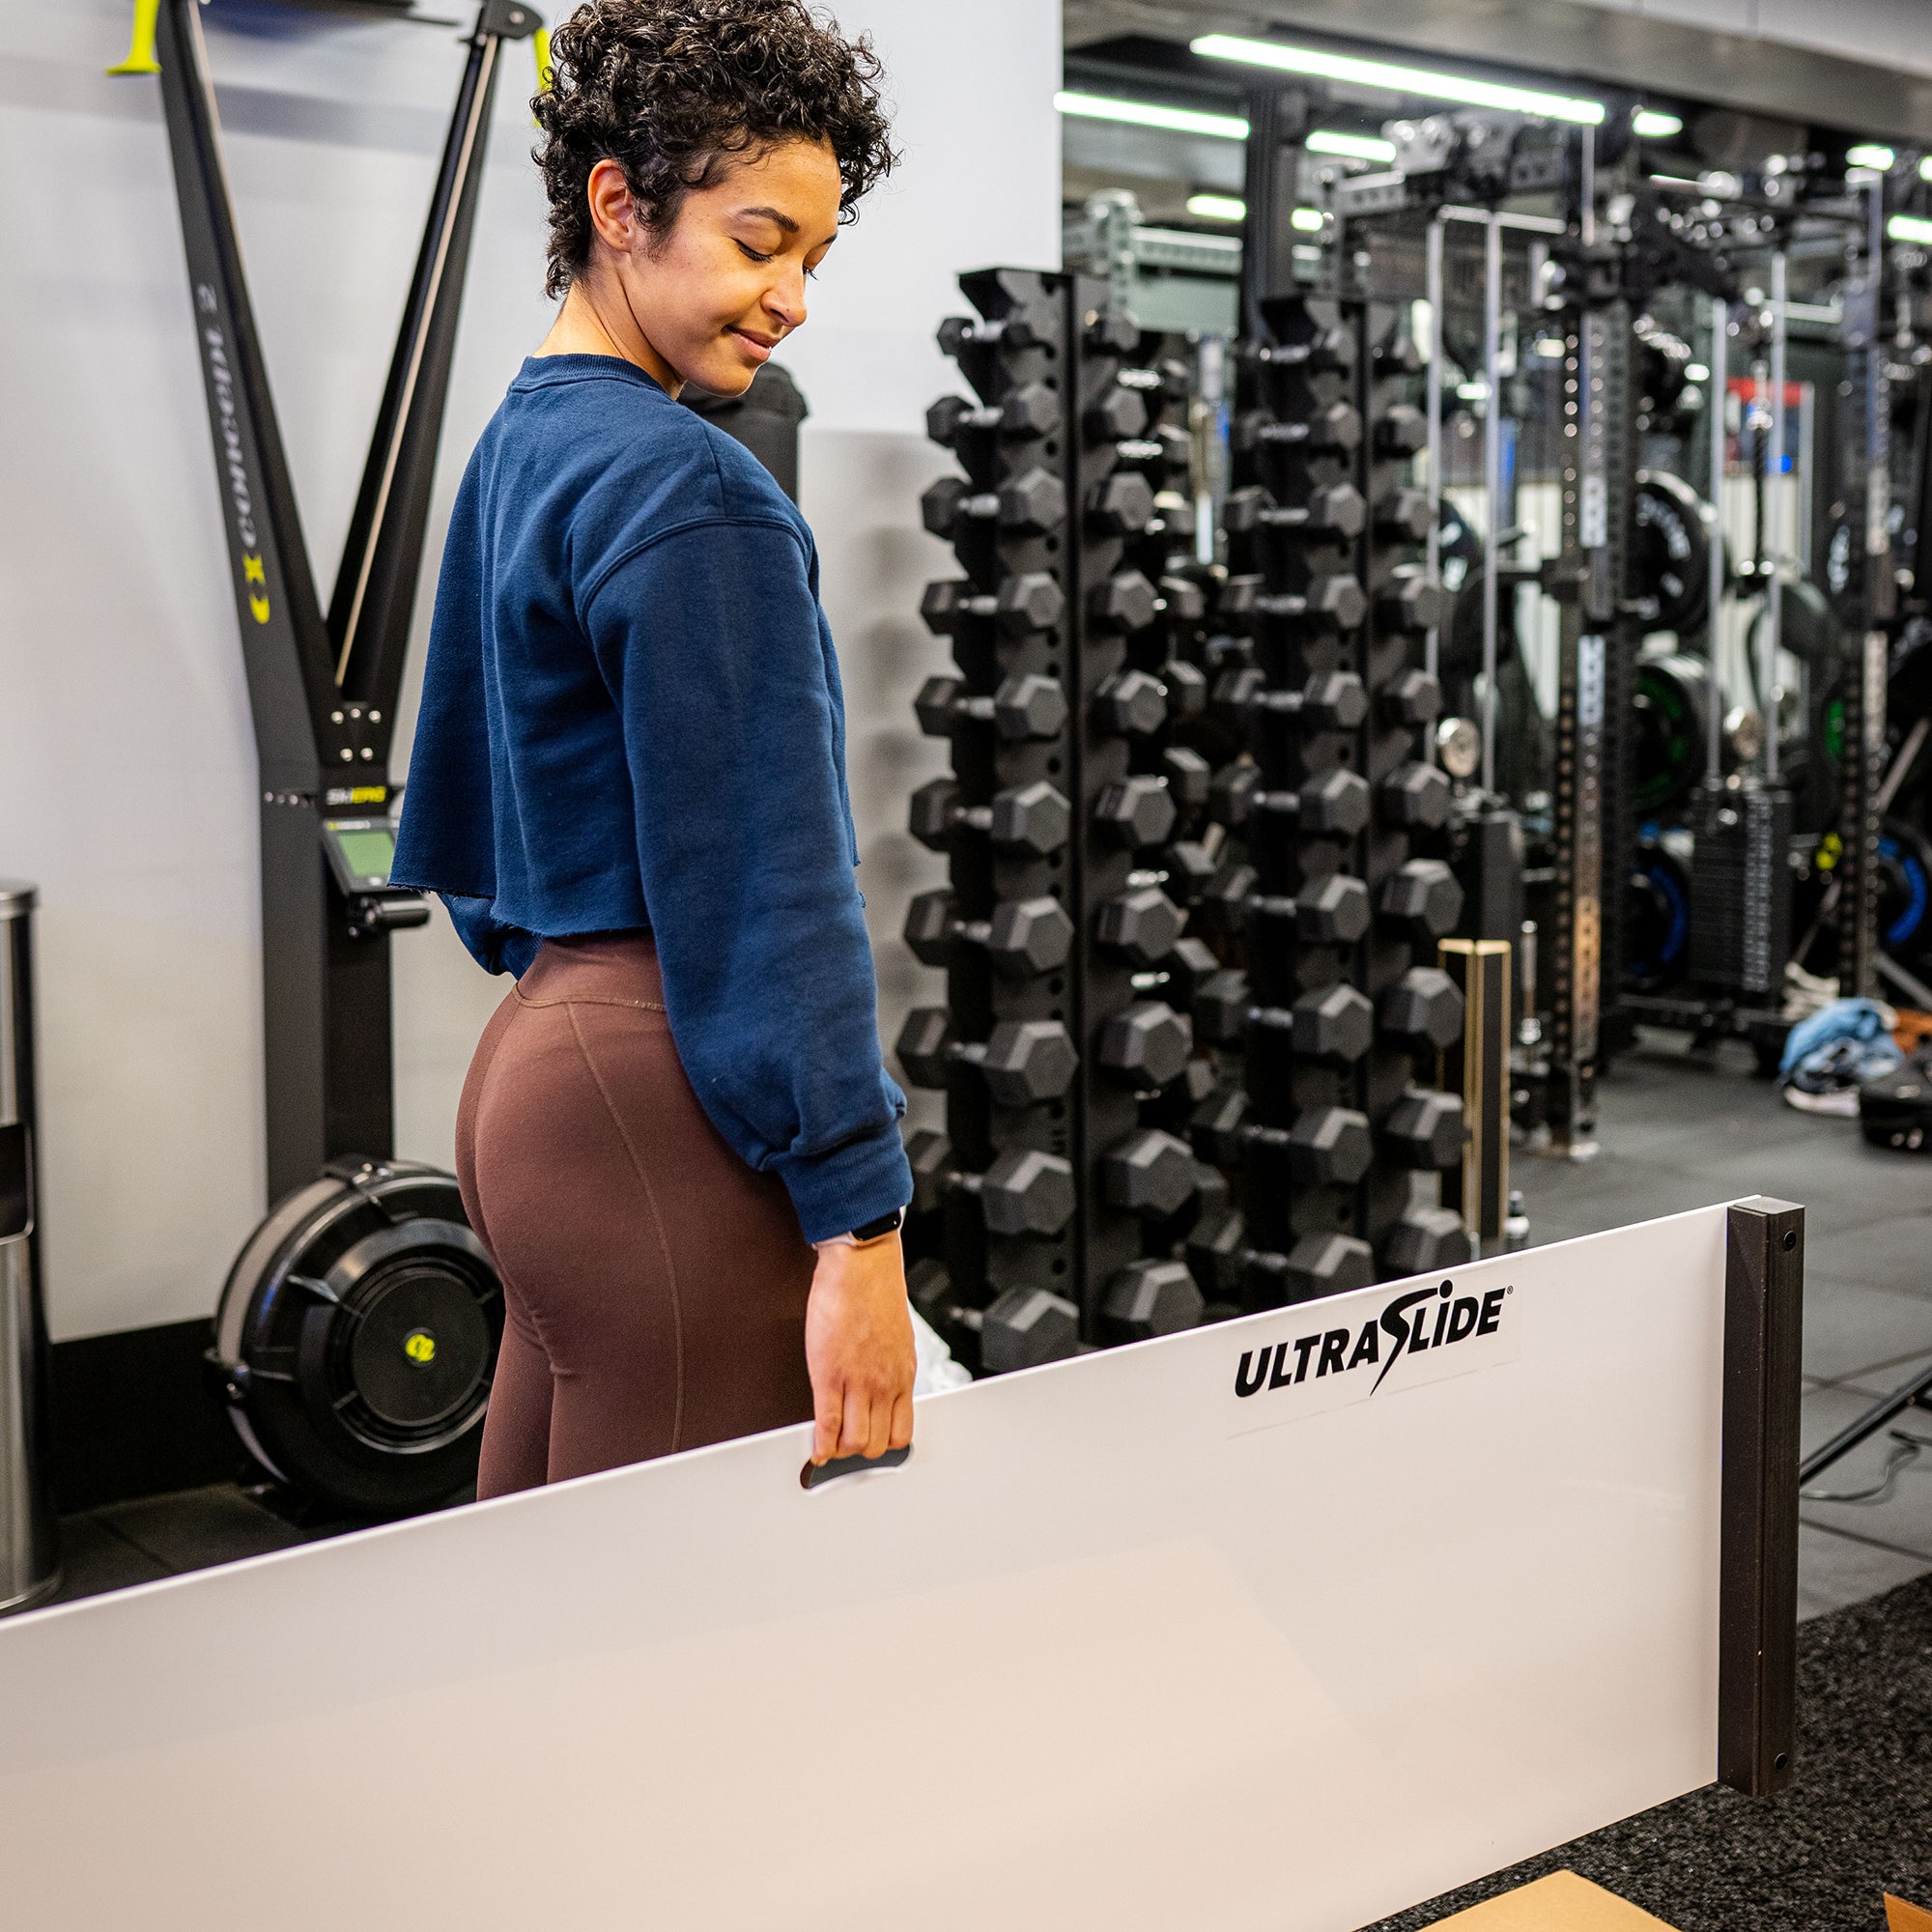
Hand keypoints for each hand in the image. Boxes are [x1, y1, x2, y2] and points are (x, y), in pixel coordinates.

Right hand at [804, 1232, 915, 1464]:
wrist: (862, 1266)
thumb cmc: (876, 1293)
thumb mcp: (897, 1338)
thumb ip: (891, 1368)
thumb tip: (884, 1388)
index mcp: (903, 1375)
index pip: (902, 1432)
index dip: (884, 1445)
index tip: (872, 1446)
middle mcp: (885, 1384)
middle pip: (877, 1444)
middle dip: (860, 1452)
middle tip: (846, 1448)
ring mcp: (858, 1382)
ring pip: (854, 1441)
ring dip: (839, 1450)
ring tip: (829, 1446)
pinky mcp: (830, 1374)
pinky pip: (827, 1423)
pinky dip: (820, 1443)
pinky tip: (815, 1447)